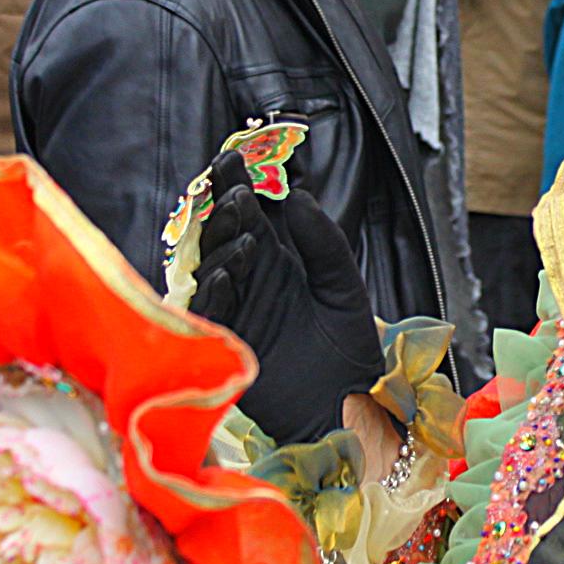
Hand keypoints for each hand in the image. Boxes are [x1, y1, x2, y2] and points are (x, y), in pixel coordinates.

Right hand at [191, 150, 383, 442]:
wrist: (351, 407)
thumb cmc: (351, 352)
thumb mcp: (345, 287)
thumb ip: (325, 242)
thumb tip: (297, 195)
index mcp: (278, 264)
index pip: (251, 218)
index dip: (238, 186)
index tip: (232, 156)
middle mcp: (251, 283)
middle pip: (226, 236)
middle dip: (225, 206)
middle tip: (230, 181)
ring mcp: (237, 311)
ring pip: (214, 268)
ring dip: (223, 243)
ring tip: (241, 222)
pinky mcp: (229, 344)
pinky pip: (212, 313)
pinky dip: (216, 292)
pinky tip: (227, 272)